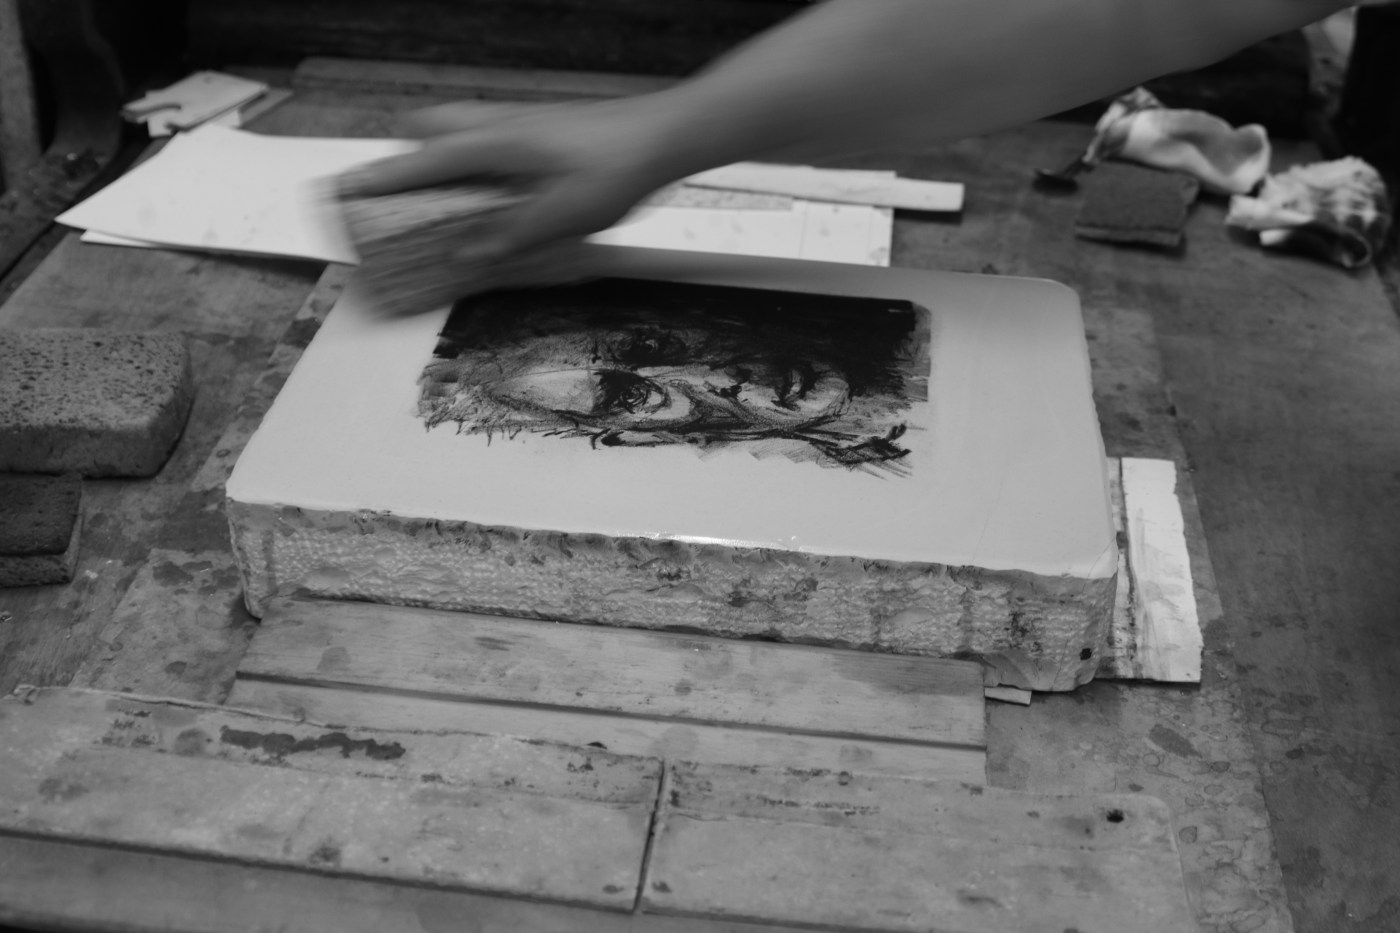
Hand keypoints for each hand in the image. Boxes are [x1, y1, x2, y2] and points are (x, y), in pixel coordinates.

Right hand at [340, 95, 689, 290]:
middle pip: (428, 131)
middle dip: (404, 160)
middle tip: (396, 196)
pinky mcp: (543, 129)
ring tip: (443, 201)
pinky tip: (495, 191)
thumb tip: (465, 258)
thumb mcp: (559, 219)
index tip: (343, 194)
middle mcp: (500, 126)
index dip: (377, 182)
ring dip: (441, 158)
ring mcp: (521, 123)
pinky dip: (476, 161)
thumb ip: (508, 238)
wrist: (665, 134)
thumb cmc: (616, 168)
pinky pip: (490, 138)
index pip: (416, 163)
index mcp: (491, 145)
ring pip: (459, 130)